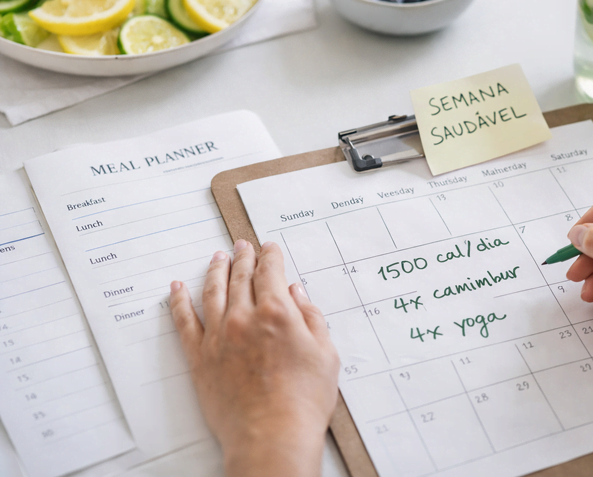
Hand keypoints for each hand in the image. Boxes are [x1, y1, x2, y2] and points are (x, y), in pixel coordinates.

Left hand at [169, 240, 339, 476]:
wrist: (272, 437)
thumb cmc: (304, 401)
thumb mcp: (325, 354)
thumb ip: (311, 318)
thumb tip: (297, 293)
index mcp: (277, 313)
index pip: (270, 272)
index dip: (271, 256)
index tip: (270, 248)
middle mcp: (244, 318)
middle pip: (241, 277)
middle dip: (243, 257)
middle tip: (242, 246)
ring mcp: (219, 337)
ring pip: (212, 292)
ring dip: (215, 271)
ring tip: (217, 258)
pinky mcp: (200, 358)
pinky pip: (184, 322)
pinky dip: (178, 301)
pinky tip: (177, 288)